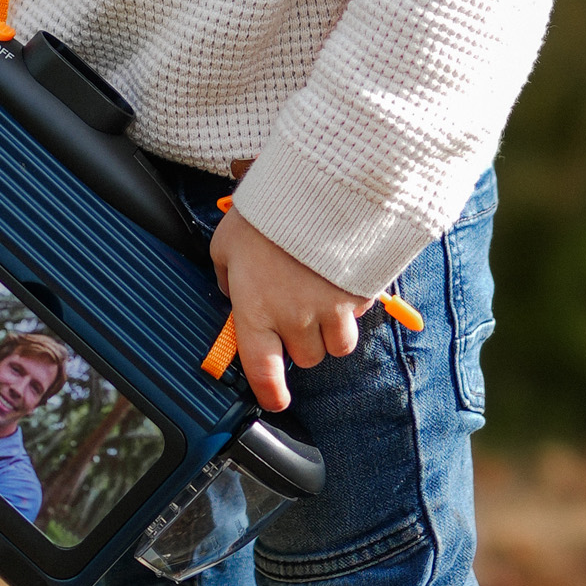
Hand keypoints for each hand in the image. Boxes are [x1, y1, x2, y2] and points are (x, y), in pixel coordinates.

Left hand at [208, 206, 371, 415]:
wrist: (318, 187)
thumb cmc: (267, 213)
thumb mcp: (226, 243)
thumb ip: (227, 277)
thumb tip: (234, 293)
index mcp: (256, 310)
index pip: (262, 372)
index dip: (270, 392)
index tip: (274, 399)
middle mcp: (294, 319)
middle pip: (304, 359)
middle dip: (299, 342)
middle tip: (293, 310)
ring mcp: (331, 310)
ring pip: (336, 347)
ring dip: (328, 332)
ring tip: (319, 299)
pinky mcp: (360, 296)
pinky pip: (358, 320)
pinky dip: (350, 310)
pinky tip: (339, 280)